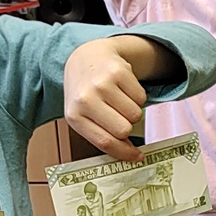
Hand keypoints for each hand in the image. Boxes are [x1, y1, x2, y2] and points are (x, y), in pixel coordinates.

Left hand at [64, 38, 149, 161]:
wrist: (86, 58)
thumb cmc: (86, 91)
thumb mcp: (84, 115)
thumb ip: (103, 135)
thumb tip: (132, 154)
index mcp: (74, 116)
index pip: (105, 142)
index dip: (125, 153)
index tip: (137, 157)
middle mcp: (85, 99)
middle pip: (124, 130)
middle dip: (127, 127)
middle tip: (119, 117)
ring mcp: (102, 84)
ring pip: (135, 114)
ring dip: (132, 111)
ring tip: (119, 101)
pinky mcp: (118, 71)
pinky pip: (141, 97)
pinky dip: (137, 97)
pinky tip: (123, 89)